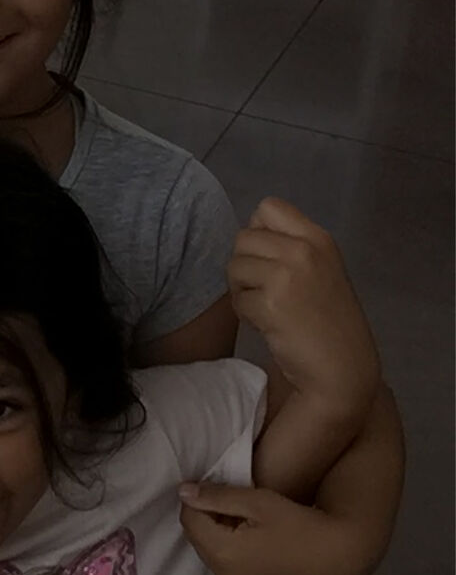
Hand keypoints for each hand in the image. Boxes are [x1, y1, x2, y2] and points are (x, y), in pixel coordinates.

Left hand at [178, 481, 373, 574]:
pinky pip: (230, 571)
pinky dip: (233, 554)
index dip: (197, 501)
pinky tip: (255, 541)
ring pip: (214, 556)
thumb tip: (183, 492)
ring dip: (219, 537)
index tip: (215, 488)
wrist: (342, 557)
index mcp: (222, 554)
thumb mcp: (257, 501)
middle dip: (208, 519)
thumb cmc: (299, 524)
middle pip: (200, 540)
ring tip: (245, 520)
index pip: (190, 521)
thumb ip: (216, 496)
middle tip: (232, 503)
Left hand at [228, 198, 379, 427]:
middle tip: (264, 289)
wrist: (341, 367)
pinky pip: (237, 299)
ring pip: (234, 267)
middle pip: (242, 238)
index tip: (268, 257)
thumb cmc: (327, 319)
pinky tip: (268, 324)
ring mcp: (288, 276)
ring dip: (242, 290)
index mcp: (318, 238)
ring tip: (266, 307)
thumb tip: (250, 229)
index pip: (268, 207)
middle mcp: (304, 250)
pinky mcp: (270, 304)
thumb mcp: (320, 268)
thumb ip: (290, 246)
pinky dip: (245, 314)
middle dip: (245, 265)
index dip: (257, 230)